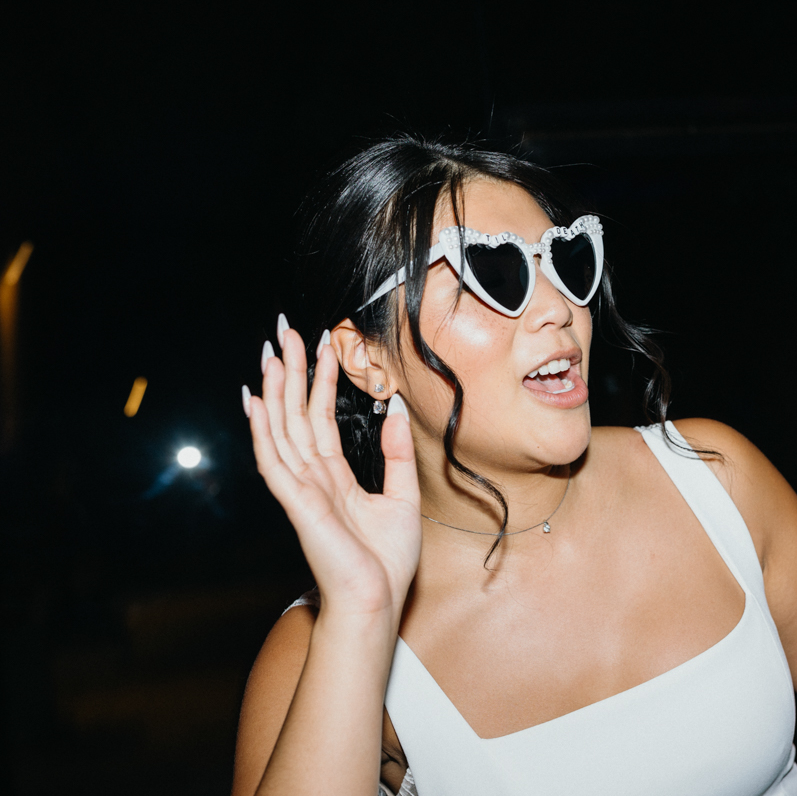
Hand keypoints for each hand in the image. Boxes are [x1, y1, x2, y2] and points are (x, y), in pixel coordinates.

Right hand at [244, 315, 421, 624]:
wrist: (377, 603)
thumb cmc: (386, 563)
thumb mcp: (402, 498)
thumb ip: (397, 454)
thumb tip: (395, 408)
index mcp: (334, 477)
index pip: (321, 419)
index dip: (319, 380)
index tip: (321, 344)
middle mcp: (312, 479)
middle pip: (296, 415)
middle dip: (291, 372)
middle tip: (286, 330)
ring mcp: (301, 491)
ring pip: (282, 430)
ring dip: (275, 391)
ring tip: (270, 353)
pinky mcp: (298, 505)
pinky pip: (276, 462)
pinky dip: (265, 432)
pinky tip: (257, 403)